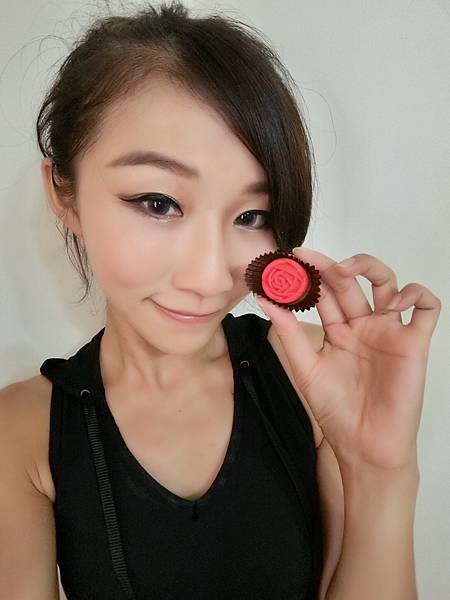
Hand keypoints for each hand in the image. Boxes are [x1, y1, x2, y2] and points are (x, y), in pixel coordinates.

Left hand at [255, 248, 441, 470]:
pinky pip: (426, 308)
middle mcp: (364, 326)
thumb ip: (289, 331)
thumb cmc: (335, 411)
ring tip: (343, 269)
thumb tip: (265, 298)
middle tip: (306, 257)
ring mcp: (389, 332)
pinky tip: (394, 302)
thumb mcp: (305, 367)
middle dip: (328, 266)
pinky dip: (415, 295)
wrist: (363, 445)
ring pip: (388, 284)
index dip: (307, 277)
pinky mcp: (414, 343)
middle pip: (350, 283)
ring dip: (369, 267)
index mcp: (339, 331)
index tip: (286, 262)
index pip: (323, 294)